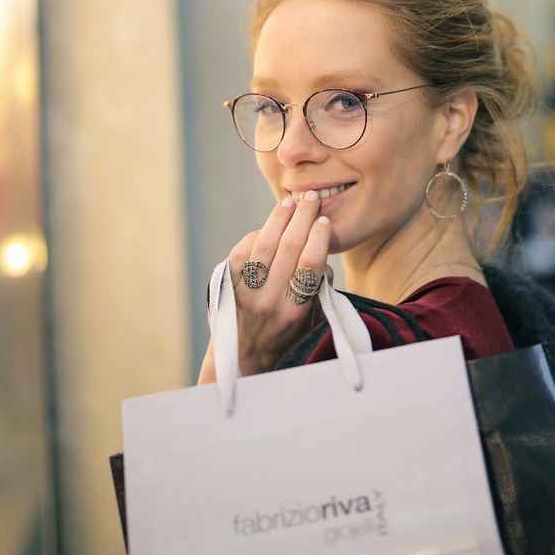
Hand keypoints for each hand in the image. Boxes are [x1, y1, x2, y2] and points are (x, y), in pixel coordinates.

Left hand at [201, 190, 331, 379]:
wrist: (242, 357)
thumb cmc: (285, 336)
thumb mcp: (311, 321)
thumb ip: (320, 290)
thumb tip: (323, 256)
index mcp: (294, 310)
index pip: (309, 265)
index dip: (318, 239)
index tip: (325, 221)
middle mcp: (269, 300)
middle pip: (288, 248)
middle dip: (302, 218)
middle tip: (311, 198)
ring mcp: (246, 291)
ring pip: (264, 244)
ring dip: (279, 219)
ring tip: (291, 202)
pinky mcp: (228, 284)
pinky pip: (244, 250)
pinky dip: (258, 234)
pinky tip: (270, 223)